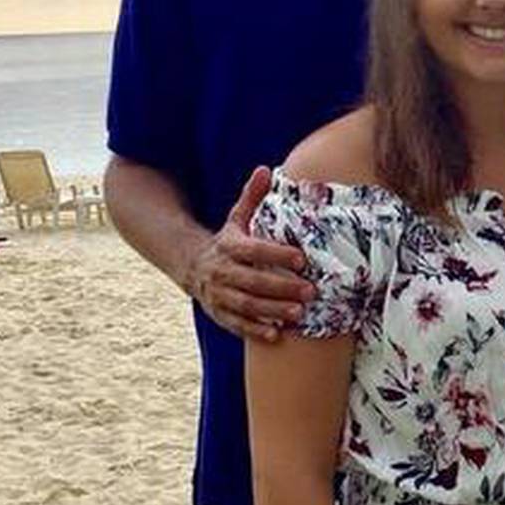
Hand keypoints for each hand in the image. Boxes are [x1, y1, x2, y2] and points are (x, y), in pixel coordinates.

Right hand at [185, 165, 311, 340]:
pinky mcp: (220, 314)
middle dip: (281, 288)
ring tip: (299, 314)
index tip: (301, 259)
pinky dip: (255, 331)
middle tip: (310, 292)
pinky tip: (276, 335)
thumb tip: (265, 170)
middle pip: (252, 282)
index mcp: (229, 246)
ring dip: (273, 311)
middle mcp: (222, 272)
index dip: (276, 255)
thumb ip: (252, 197)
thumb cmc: (228, 241)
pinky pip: (237, 325)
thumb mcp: (237, 218)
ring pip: (246, 306)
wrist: (193, 266)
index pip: (254, 250)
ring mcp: (219, 295)